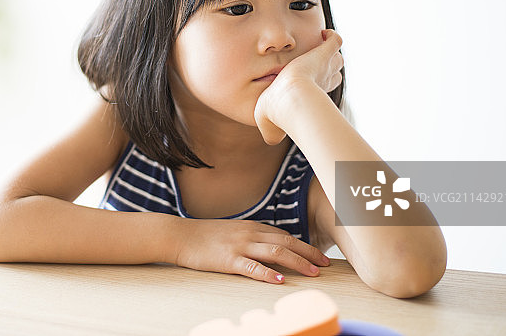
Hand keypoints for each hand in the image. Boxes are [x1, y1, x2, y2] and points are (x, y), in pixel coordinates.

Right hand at [172, 219, 329, 283]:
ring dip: (297, 262)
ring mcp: (239, 246)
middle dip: (308, 253)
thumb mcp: (232, 231)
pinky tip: (280, 280)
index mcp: (251, 226)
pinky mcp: (228, 259)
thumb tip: (270, 247)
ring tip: (313, 272)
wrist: (180, 235)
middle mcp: (249, 233)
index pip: (284, 235)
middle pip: (286, 242)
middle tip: (325, 264)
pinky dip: (268, 273)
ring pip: (276, 252)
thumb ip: (251, 237)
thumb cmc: (204, 236)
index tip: (319, 256)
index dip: (304, 246)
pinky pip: (252, 267)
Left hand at [254, 29, 343, 144]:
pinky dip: (331, 36)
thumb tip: (272, 139)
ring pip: (337, 58)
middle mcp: (323, 81)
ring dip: (330, 53)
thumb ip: (271, 133)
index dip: (319, 83)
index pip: (323, 88)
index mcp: (312, 96)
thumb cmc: (278, 113)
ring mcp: (324, 67)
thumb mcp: (270, 126)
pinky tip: (322, 33)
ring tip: (319, 45)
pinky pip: (335, 40)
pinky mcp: (322, 54)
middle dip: (328, 68)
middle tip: (315, 62)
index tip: (309, 81)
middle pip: (334, 73)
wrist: (288, 99)